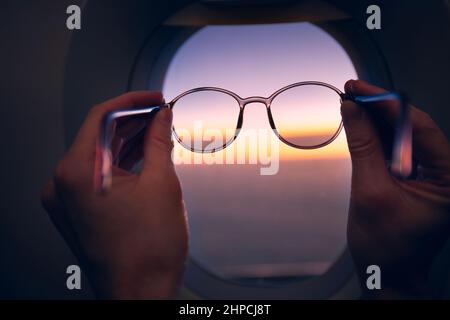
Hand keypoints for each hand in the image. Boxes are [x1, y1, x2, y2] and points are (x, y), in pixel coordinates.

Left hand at [41, 92, 187, 298]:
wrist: (141, 292)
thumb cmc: (148, 250)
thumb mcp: (161, 183)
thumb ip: (159, 141)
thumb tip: (161, 116)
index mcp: (77, 173)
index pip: (102, 117)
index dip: (132, 102)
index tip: (154, 98)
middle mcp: (64, 184)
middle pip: (99, 135)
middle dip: (132, 122)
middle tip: (161, 114)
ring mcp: (68, 199)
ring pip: (100, 155)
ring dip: (128, 141)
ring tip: (158, 131)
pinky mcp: (78, 210)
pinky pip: (98, 175)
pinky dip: (121, 163)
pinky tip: (144, 153)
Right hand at [342, 80, 449, 298]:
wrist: (385, 273)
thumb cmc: (387, 246)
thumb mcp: (371, 192)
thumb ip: (362, 148)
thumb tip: (352, 112)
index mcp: (448, 178)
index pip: (419, 127)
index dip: (388, 104)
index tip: (361, 89)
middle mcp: (443, 172)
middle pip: (411, 127)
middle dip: (379, 108)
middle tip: (352, 91)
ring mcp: (428, 173)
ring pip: (401, 135)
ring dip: (374, 119)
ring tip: (350, 103)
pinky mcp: (411, 176)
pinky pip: (393, 148)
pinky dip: (373, 135)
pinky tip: (358, 123)